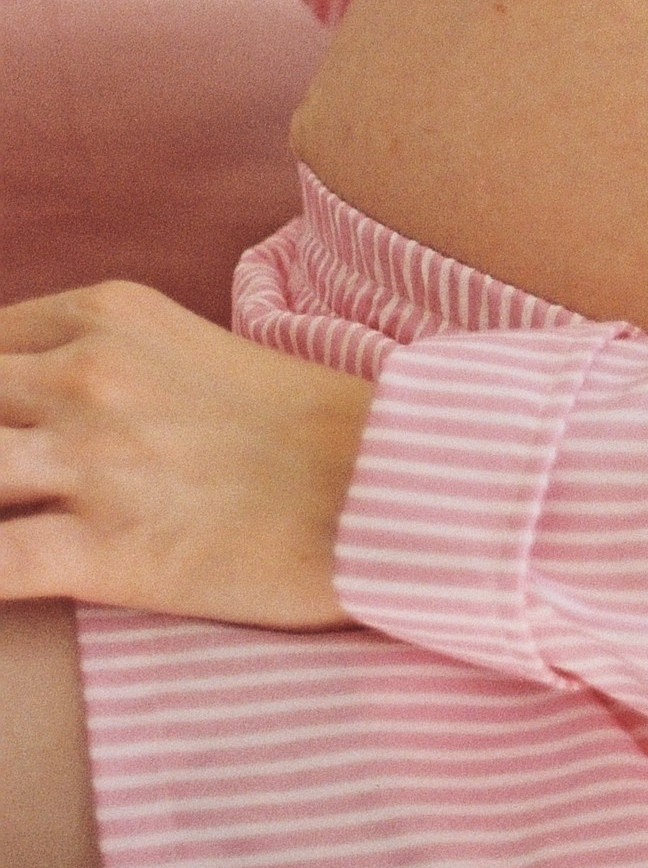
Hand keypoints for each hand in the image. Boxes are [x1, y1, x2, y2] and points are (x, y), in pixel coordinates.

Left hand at [0, 283, 373, 628]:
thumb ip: (109, 364)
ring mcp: (90, 461)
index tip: (7, 428)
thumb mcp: (194, 353)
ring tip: (6, 510)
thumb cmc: (308, 427)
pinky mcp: (102, 550)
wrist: (389, 485)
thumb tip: (45, 402)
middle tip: (7, 482)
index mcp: (109, 316)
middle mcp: (85, 377)